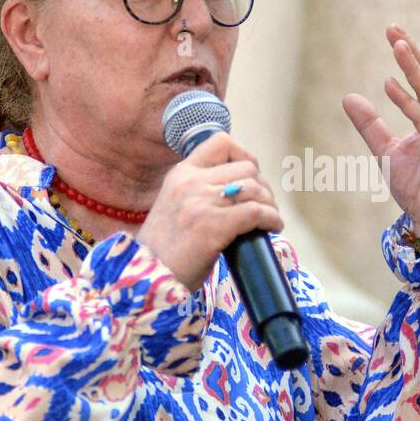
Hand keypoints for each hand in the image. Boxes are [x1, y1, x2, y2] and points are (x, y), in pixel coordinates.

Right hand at [135, 133, 283, 290]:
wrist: (147, 278)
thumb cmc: (165, 251)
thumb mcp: (174, 207)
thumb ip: (198, 192)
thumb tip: (238, 191)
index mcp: (180, 174)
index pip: (221, 143)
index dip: (245, 155)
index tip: (252, 176)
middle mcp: (191, 182)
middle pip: (246, 168)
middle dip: (263, 187)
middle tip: (265, 206)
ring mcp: (201, 202)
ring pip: (255, 189)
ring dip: (270, 205)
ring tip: (270, 220)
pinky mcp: (214, 225)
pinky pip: (257, 212)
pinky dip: (271, 219)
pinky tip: (272, 229)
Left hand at [341, 24, 419, 236]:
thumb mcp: (387, 152)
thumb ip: (371, 125)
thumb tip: (349, 97)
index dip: (411, 56)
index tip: (393, 32)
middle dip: (412, 54)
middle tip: (393, 30)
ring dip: (414, 70)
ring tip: (397, 47)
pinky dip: (408, 104)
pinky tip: (390, 86)